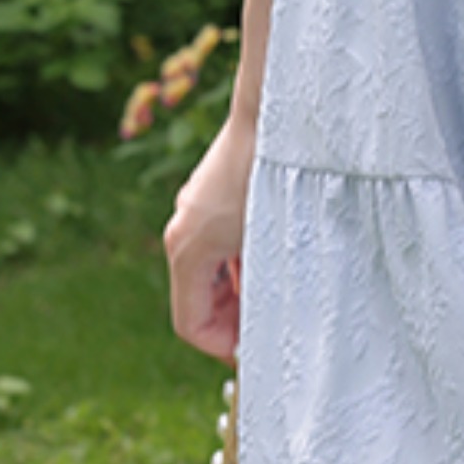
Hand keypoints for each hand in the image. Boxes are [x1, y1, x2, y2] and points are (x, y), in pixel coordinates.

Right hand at [164, 110, 255, 358]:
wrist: (274, 110)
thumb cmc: (275, 175)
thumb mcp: (269, 242)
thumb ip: (261, 289)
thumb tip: (265, 329)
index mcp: (187, 249)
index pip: (190, 324)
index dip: (222, 347)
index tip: (255, 353)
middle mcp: (182, 231)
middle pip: (199, 301)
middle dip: (232, 322)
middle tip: (273, 328)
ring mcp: (195, 212)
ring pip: (212, 274)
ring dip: (241, 293)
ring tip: (281, 295)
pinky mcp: (211, 197)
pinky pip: (220, 247)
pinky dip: (242, 264)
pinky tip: (276, 261)